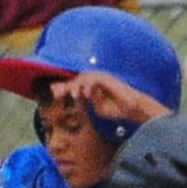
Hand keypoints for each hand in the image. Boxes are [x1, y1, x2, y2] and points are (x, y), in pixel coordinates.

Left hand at [49, 72, 171, 124]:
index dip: (64, 89)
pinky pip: (93, 80)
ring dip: (75, 86)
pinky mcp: (106, 78)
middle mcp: (94, 80)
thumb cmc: (117, 110)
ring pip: (82, 78)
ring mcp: (100, 78)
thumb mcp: (97, 108)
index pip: (74, 86)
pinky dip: (88, 86)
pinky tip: (85, 95)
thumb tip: (78, 98)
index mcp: (90, 87)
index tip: (54, 94)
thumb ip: (87, 102)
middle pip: (75, 80)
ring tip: (72, 95)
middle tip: (56, 93)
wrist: (132, 109)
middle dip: (65, 86)